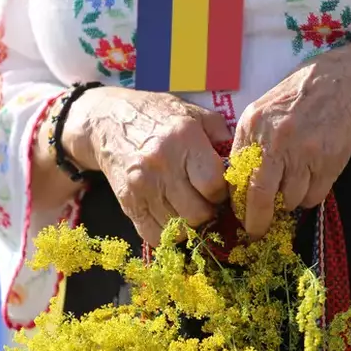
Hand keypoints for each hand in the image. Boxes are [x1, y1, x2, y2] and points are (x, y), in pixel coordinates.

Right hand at [63, 86, 230, 244]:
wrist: (107, 121)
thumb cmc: (157, 116)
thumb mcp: (192, 113)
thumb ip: (220, 134)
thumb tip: (243, 162)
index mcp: (183, 138)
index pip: (213, 184)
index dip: (222, 192)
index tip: (217, 188)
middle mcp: (162, 164)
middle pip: (198, 212)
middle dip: (208, 212)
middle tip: (204, 201)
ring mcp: (142, 186)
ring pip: (179, 228)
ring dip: (189, 224)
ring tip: (187, 207)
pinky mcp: (128, 203)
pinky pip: (154, 236)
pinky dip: (167, 234)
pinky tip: (170, 217)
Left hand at [231, 49, 350, 238]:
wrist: (340, 84)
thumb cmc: (296, 100)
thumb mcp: (261, 112)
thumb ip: (248, 145)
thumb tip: (237, 186)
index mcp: (252, 127)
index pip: (237, 177)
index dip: (238, 202)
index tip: (239, 214)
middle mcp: (275, 141)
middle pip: (260, 196)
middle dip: (256, 221)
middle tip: (255, 232)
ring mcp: (303, 152)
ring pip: (289, 200)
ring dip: (289, 202)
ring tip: (293, 183)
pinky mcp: (328, 162)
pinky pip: (313, 196)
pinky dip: (309, 196)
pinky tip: (311, 178)